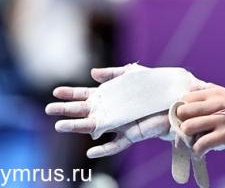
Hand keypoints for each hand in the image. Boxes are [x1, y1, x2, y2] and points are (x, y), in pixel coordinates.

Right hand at [46, 64, 210, 157]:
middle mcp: (111, 111)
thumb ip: (114, 73)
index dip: (71, 93)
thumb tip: (92, 73)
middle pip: (83, 111)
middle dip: (66, 110)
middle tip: (48, 109)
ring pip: (93, 128)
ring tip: (60, 126)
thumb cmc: (155, 87)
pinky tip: (91, 151)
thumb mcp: (134, 74)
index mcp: (110, 97)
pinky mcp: (131, 134)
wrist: (176, 100)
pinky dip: (104, 149)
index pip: (85, 95)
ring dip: (76, 127)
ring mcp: (119, 124)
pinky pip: (115, 145)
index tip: (55, 91)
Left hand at [175, 85, 224, 156]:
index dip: (182, 109)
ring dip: (188, 137)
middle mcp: (216, 103)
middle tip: (187, 130)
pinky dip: (198, 150)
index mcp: (215, 92)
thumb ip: (210, 90)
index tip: (185, 118)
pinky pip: (201, 144)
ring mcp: (220, 119)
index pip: (185, 98)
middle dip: (181, 122)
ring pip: (188, 127)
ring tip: (194, 140)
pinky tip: (202, 150)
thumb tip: (191, 87)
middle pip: (183, 111)